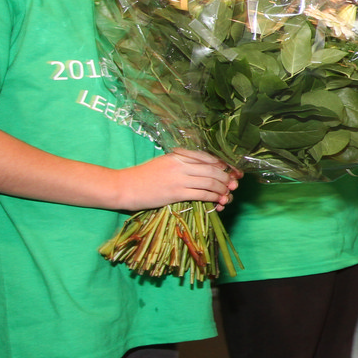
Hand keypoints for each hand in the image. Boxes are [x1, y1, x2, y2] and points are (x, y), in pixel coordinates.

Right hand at [115, 148, 237, 211]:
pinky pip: (202, 194)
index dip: (224, 165)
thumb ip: (183, 163)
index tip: (232, 172)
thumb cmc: (144, 176)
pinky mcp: (176, 193)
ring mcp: (179, 178)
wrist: (125, 186)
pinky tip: (218, 202)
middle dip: (227, 178)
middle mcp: (181, 164)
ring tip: (227, 195)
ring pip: (210, 182)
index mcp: (179, 155)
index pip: (208, 157)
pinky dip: (214, 198)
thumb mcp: (164, 163)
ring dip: (222, 190)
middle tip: (233, 186)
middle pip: (213, 170)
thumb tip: (206, 170)